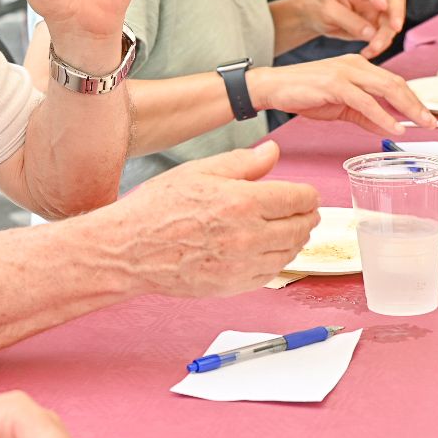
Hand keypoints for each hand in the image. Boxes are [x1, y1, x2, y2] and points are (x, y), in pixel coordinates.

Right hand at [110, 141, 320, 297]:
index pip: (300, 199)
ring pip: (291, 252)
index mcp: (242, 201)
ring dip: (294, 239)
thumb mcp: (199, 171)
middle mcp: (248, 235)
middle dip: (306, 216)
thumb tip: (272, 152)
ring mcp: (243, 264)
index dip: (308, 195)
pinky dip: (277, 260)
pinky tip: (266, 249)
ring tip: (284, 229)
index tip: (305, 195)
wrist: (130, 249)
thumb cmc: (156, 209)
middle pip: (302, 227)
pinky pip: (272, 272)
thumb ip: (242, 163)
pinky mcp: (235, 285)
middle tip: (302, 211)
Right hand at [247, 55, 435, 136]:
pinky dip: (383, 115)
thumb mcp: (339, 106)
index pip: (393, 81)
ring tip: (422, 124)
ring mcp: (345, 72)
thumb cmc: (302, 93)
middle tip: (432, 122)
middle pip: (396, 83)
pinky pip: (365, 101)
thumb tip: (387, 126)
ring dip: (408, 108)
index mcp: (357, 66)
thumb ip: (364, 115)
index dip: (412, 99)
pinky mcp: (335, 84)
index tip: (425, 116)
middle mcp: (355, 65)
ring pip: (386, 88)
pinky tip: (394, 126)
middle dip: (417, 104)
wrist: (272, 87)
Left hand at [305, 0, 406, 59]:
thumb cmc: (321, 8)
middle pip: (394, 4)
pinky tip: (366, 53)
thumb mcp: (328, 12)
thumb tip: (371, 34)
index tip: (382, 6)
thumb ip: (348, 20)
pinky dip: (378, 48)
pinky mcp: (376, 28)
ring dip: (384, 39)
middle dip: (396, 17)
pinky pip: (384, 38)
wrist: (318, 17)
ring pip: (390, 25)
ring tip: (371, 50)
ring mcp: (376, 14)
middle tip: (395, 30)